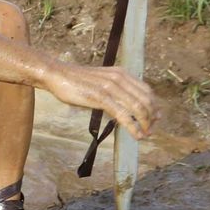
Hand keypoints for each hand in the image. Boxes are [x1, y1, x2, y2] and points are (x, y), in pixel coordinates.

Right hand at [42, 61, 156, 139]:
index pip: (147, 91)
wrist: (55, 74)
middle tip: (150, 130)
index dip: (153, 107)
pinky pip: (124, 114)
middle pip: (146, 100)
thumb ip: (114, 89)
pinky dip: (133, 127)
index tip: (153, 120)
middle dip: (151, 118)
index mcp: (121, 73)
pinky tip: (136, 135)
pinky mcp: (101, 97)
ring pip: (139, 108)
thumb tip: (124, 106)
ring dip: (145, 124)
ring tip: (144, 135)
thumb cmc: (74, 80)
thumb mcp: (100, 81)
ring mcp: (110, 87)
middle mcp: (119, 78)